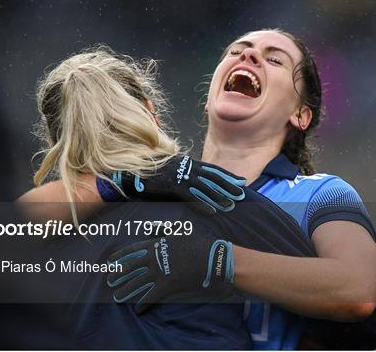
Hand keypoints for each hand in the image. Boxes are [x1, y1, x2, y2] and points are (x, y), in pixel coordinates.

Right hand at [97, 155, 245, 213]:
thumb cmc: (151, 172)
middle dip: (228, 186)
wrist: (133, 171)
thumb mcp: (172, 169)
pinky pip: (190, 197)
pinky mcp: (172, 186)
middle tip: (242, 194)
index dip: (228, 176)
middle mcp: (187, 168)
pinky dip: (202, 204)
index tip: (241, 181)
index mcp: (188, 163)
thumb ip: (184, 174)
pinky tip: (212, 211)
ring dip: (219, 197)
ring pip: (205, 188)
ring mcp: (180, 177)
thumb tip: (195, 181)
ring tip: (231, 205)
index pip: (213, 170)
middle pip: (213, 178)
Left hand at [106, 233, 234, 313]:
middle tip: (109, 280)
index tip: (109, 261)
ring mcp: (160, 273)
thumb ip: (162, 229)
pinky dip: (143, 304)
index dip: (119, 256)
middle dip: (118, 274)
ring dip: (126, 290)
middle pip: (131, 267)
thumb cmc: (198, 242)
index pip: (132, 250)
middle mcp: (154, 259)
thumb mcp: (179, 231)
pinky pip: (151, 296)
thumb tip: (149, 227)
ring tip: (117, 296)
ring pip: (137, 283)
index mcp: (156, 244)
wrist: (212, 258)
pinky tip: (137, 310)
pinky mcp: (167, 285)